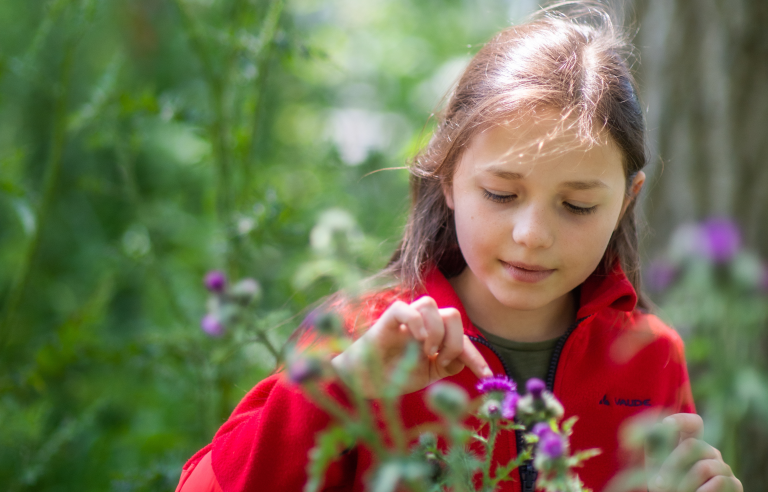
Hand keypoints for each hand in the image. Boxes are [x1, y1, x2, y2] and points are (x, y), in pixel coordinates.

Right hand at [331, 296, 491, 398]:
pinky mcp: (387, 320)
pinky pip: (404, 307)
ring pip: (431, 304)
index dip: (475, 356)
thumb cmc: (394, 374)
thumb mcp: (428, 375)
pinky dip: (416, 323)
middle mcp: (423, 323)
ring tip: (427, 353)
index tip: (486, 377)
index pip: (462, 337)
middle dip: (453, 341)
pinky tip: (417, 342)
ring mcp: (405, 319)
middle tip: (441, 361)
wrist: (363, 382)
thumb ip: (447, 366)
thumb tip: (462, 360)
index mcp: (435, 335)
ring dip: (436, 332)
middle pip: (452, 313)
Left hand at [646, 414, 741, 491]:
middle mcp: (709, 452)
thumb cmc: (667, 486)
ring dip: (684, 484)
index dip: (681, 420)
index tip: (665, 424)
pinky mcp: (734, 484)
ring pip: (703, 467)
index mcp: (691, 442)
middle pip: (692, 446)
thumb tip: (657, 427)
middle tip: (659, 483)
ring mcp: (723, 467)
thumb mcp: (656, 466)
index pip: (693, 422)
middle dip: (672, 465)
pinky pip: (718, 482)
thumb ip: (655, 445)